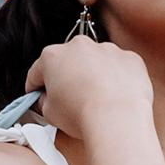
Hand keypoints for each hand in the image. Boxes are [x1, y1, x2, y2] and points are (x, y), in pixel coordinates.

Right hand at [26, 30, 155, 139]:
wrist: (117, 118)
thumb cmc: (83, 115)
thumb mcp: (49, 114)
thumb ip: (44, 101)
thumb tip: (48, 100)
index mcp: (53, 56)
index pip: (37, 72)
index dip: (36, 87)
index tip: (39, 95)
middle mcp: (79, 46)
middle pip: (68, 62)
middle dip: (67, 78)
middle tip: (69, 101)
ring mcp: (106, 49)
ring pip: (95, 62)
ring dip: (93, 76)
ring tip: (96, 100)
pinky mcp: (129, 58)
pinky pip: (119, 66)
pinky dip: (116, 78)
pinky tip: (114, 96)